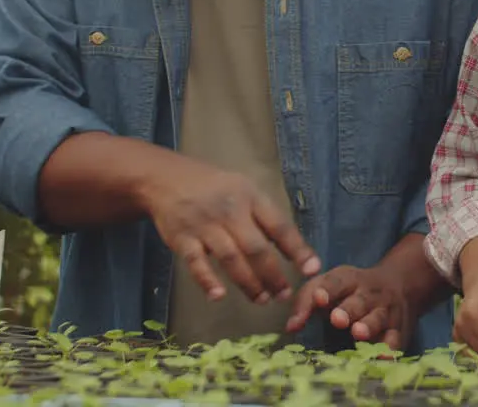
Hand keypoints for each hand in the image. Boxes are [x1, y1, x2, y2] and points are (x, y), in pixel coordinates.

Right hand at [138, 160, 320, 302]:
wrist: (165, 178)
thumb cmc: (213, 187)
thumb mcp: (243, 188)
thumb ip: (263, 216)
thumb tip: (290, 248)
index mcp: (250, 197)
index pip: (279, 226)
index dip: (298, 249)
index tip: (312, 269)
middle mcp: (229, 211)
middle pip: (256, 248)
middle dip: (273, 275)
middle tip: (284, 294)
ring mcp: (204, 225)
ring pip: (230, 258)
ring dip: (248, 283)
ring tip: (262, 299)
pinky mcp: (181, 239)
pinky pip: (196, 263)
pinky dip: (207, 281)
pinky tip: (219, 296)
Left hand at [285, 265, 413, 349]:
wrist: (400, 284)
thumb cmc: (351, 291)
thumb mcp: (329, 285)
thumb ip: (307, 302)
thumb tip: (291, 327)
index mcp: (349, 279)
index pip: (336, 281)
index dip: (328, 289)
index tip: (319, 298)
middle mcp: (369, 293)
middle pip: (359, 301)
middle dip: (348, 309)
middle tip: (337, 319)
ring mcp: (386, 311)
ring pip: (378, 318)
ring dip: (369, 325)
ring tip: (358, 333)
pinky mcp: (398, 330)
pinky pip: (394, 340)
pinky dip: (389, 349)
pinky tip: (383, 357)